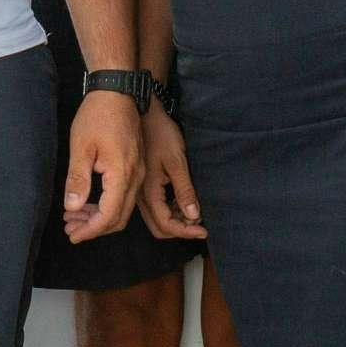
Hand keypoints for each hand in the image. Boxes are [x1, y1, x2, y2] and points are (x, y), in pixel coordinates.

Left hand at [63, 90, 144, 242]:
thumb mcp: (81, 146)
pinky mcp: (137, 167)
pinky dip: (107, 204)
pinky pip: (125, 195)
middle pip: (119, 218)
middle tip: (71, 229)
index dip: (91, 230)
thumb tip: (73, 207)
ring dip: (100, 218)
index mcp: (122, 174)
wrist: (118, 91)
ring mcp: (139, 172)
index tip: (73, 236)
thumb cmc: (97, 116)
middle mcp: (136, 177)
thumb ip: (78, 179)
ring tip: (75, 218)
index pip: (109, 215)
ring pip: (123, 208)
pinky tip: (89, 202)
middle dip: (95, 228)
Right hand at [138, 105, 204, 239]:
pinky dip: (173, 210)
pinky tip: (185, 201)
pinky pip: (158, 207)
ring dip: (177, 220)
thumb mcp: (176, 162)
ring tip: (196, 210)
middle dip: (181, 230)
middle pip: (159, 227)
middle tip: (200, 223)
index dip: (186, 232)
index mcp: (148, 191)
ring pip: (158, 218)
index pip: (166, 224)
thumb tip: (193, 216)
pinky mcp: (146, 185)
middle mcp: (142, 196)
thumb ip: (184, 190)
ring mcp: (142, 191)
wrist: (147, 114)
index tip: (204, 230)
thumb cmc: (161, 134)